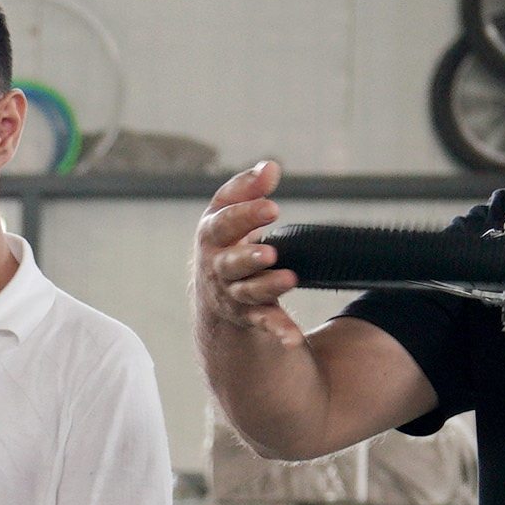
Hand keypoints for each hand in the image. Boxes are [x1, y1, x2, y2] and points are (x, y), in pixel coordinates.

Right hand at [193, 159, 302, 346]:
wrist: (210, 289)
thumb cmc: (224, 239)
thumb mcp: (229, 209)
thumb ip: (249, 188)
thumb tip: (271, 167)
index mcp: (212, 236)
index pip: (224, 224)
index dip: (246, 215)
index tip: (273, 206)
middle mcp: (218, 268)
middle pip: (230, 264)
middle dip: (249, 258)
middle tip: (270, 252)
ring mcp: (232, 294)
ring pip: (248, 293)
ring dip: (267, 287)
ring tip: (288, 280)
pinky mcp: (250, 314)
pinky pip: (264, 322)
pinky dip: (278, 330)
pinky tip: (294, 337)